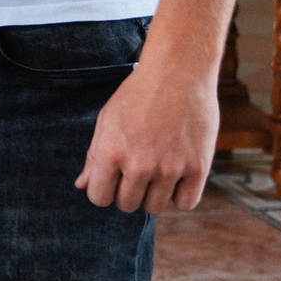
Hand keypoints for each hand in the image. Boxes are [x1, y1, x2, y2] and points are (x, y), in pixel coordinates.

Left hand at [76, 51, 219, 213]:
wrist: (178, 73)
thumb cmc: (138, 95)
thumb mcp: (107, 120)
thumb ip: (94, 156)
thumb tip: (82, 185)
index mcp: (111, 152)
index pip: (99, 198)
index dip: (104, 191)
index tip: (112, 180)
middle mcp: (139, 165)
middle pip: (127, 205)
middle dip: (128, 193)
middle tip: (136, 172)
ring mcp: (170, 168)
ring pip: (155, 207)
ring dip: (153, 195)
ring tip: (157, 173)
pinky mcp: (198, 168)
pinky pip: (186, 203)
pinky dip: (179, 196)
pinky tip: (176, 178)